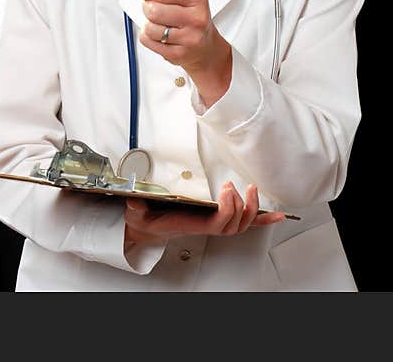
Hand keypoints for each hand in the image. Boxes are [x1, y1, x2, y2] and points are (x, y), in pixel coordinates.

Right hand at [124, 181, 285, 245]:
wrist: (148, 227)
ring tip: (253, 190)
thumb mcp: (137, 213)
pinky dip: (264, 220)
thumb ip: (136, 208)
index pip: (218, 223)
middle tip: (232, 185)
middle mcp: (207, 227)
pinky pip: (246, 223)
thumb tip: (135, 200)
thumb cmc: (147, 220)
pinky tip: (278, 216)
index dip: (227, 209)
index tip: (225, 189)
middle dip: (240, 204)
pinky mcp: (217, 219)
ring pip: (243, 224)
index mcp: (192, 225)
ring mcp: (215, 224)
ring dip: (253, 209)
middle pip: (235, 223)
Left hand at [139, 0, 231, 104]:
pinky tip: (159, 35)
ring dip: (148, 24)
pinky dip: (148, 37)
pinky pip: (148, 41)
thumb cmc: (194, 15)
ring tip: (158, 22)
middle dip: (146, 7)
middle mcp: (196, 17)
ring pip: (149, 27)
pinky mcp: (178, 54)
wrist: (206, 47)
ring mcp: (188, 37)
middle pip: (153, 10)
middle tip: (151, 7)